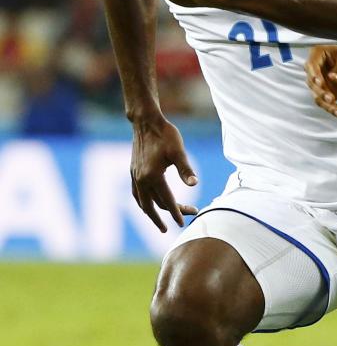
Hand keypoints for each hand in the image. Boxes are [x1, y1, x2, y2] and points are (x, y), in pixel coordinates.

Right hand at [130, 117, 198, 231]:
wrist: (145, 121)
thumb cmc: (165, 135)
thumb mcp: (179, 151)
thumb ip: (186, 169)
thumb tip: (194, 185)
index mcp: (153, 176)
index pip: (167, 200)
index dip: (176, 212)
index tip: (183, 223)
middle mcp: (141, 179)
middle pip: (154, 205)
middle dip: (167, 216)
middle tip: (180, 224)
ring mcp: (134, 176)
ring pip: (142, 202)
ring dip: (152, 214)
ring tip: (161, 224)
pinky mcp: (132, 171)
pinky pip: (136, 194)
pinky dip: (143, 203)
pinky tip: (149, 205)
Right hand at [305, 44, 336, 117]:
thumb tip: (331, 78)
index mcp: (317, 55)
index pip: (312, 66)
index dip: (314, 75)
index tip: (320, 83)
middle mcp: (314, 71)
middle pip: (312, 84)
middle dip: (321, 93)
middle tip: (331, 99)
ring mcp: (319, 84)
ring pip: (319, 98)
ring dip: (329, 107)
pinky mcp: (325, 95)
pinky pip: (327, 105)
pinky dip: (336, 110)